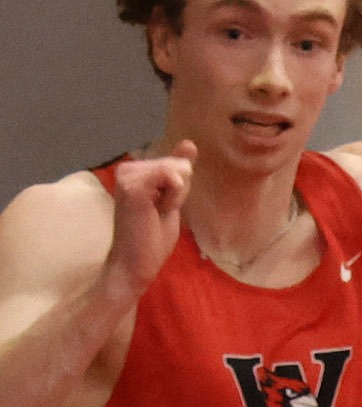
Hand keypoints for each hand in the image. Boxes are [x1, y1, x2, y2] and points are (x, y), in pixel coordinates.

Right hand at [103, 140, 194, 295]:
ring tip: (155, 213)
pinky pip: (173, 177)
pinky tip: (157, 210)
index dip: (180, 189)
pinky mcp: (133, 186)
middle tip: (157, 212)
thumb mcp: (172, 198)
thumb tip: (189, 143)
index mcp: (134, 170)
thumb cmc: (152, 237)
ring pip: (177, 169)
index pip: (178, 164)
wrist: (136, 263)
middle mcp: (126, 168)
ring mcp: (127, 176)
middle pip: (179, 165)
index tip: (159, 208)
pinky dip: (174, 196)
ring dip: (176, 196)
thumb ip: (178, 171)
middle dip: (179, 191)